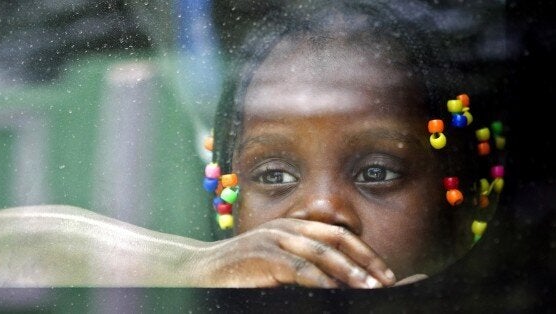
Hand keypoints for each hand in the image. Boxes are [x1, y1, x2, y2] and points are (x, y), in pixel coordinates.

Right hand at [186, 218, 395, 287]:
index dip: (364, 252)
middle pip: (335, 239)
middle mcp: (285, 228)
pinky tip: (334, 291)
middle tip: (386, 281)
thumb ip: (302, 265)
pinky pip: (297, 267)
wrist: (200, 270)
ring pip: (320, 251)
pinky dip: (319, 279)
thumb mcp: (275, 262)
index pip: (337, 234)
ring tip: (368, 287)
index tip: (385, 272)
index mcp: (292, 227)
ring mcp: (272, 239)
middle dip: (364, 260)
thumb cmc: (240, 271)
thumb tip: (338, 283)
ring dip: (348, 271)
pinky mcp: (261, 256)